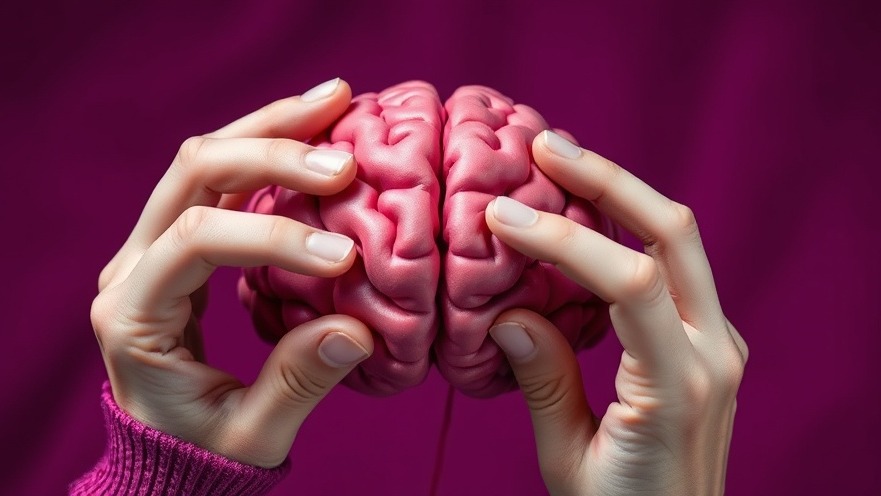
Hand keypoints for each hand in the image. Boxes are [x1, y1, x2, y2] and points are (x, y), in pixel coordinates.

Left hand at [91, 78, 373, 467]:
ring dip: (271, 129)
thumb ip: (297, 384)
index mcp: (133, 316)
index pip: (194, 242)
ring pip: (204, 160)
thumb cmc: (205, 448)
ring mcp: (153, 246)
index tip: (346, 259)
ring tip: (334, 101)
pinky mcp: (181, 240)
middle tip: (344, 160)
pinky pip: (219, 177)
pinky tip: (314, 131)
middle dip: (271, 155)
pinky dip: (268, 147)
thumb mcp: (252, 435)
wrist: (173, 449)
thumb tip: (357, 329)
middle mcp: (132, 266)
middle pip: (192, 174)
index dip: (272, 238)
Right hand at [485, 131, 747, 494]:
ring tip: (558, 166)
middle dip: (607, 180)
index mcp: (677, 388)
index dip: (563, 239)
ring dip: (619, 195)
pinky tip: (585, 218)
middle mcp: (711, 353)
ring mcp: (717, 342)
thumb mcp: (569, 462)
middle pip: (673, 233)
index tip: (502, 218)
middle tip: (546, 148)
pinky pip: (673, 266)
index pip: (629, 282)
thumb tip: (507, 311)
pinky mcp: (708, 340)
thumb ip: (544, 383)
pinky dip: (628, 230)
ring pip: (678, 240)